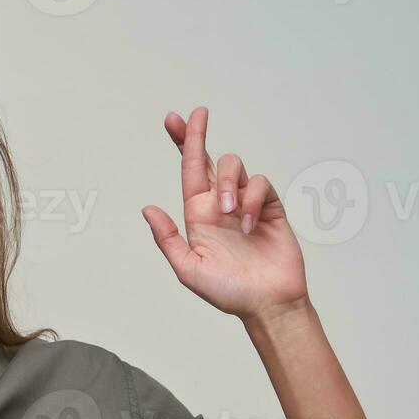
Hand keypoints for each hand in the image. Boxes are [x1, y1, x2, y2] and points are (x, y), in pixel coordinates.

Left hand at [141, 106, 308, 321]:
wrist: (267, 303)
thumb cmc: (228, 292)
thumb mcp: (188, 269)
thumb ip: (167, 239)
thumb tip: (148, 209)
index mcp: (198, 215)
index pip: (188, 172)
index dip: (182, 144)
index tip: (173, 119)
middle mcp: (220, 205)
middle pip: (209, 159)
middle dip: (198, 134)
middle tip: (197, 115)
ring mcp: (247, 203)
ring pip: (234, 167)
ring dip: (228, 183)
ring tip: (230, 212)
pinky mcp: (271, 206)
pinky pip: (260, 184)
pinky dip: (254, 199)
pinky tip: (251, 225)